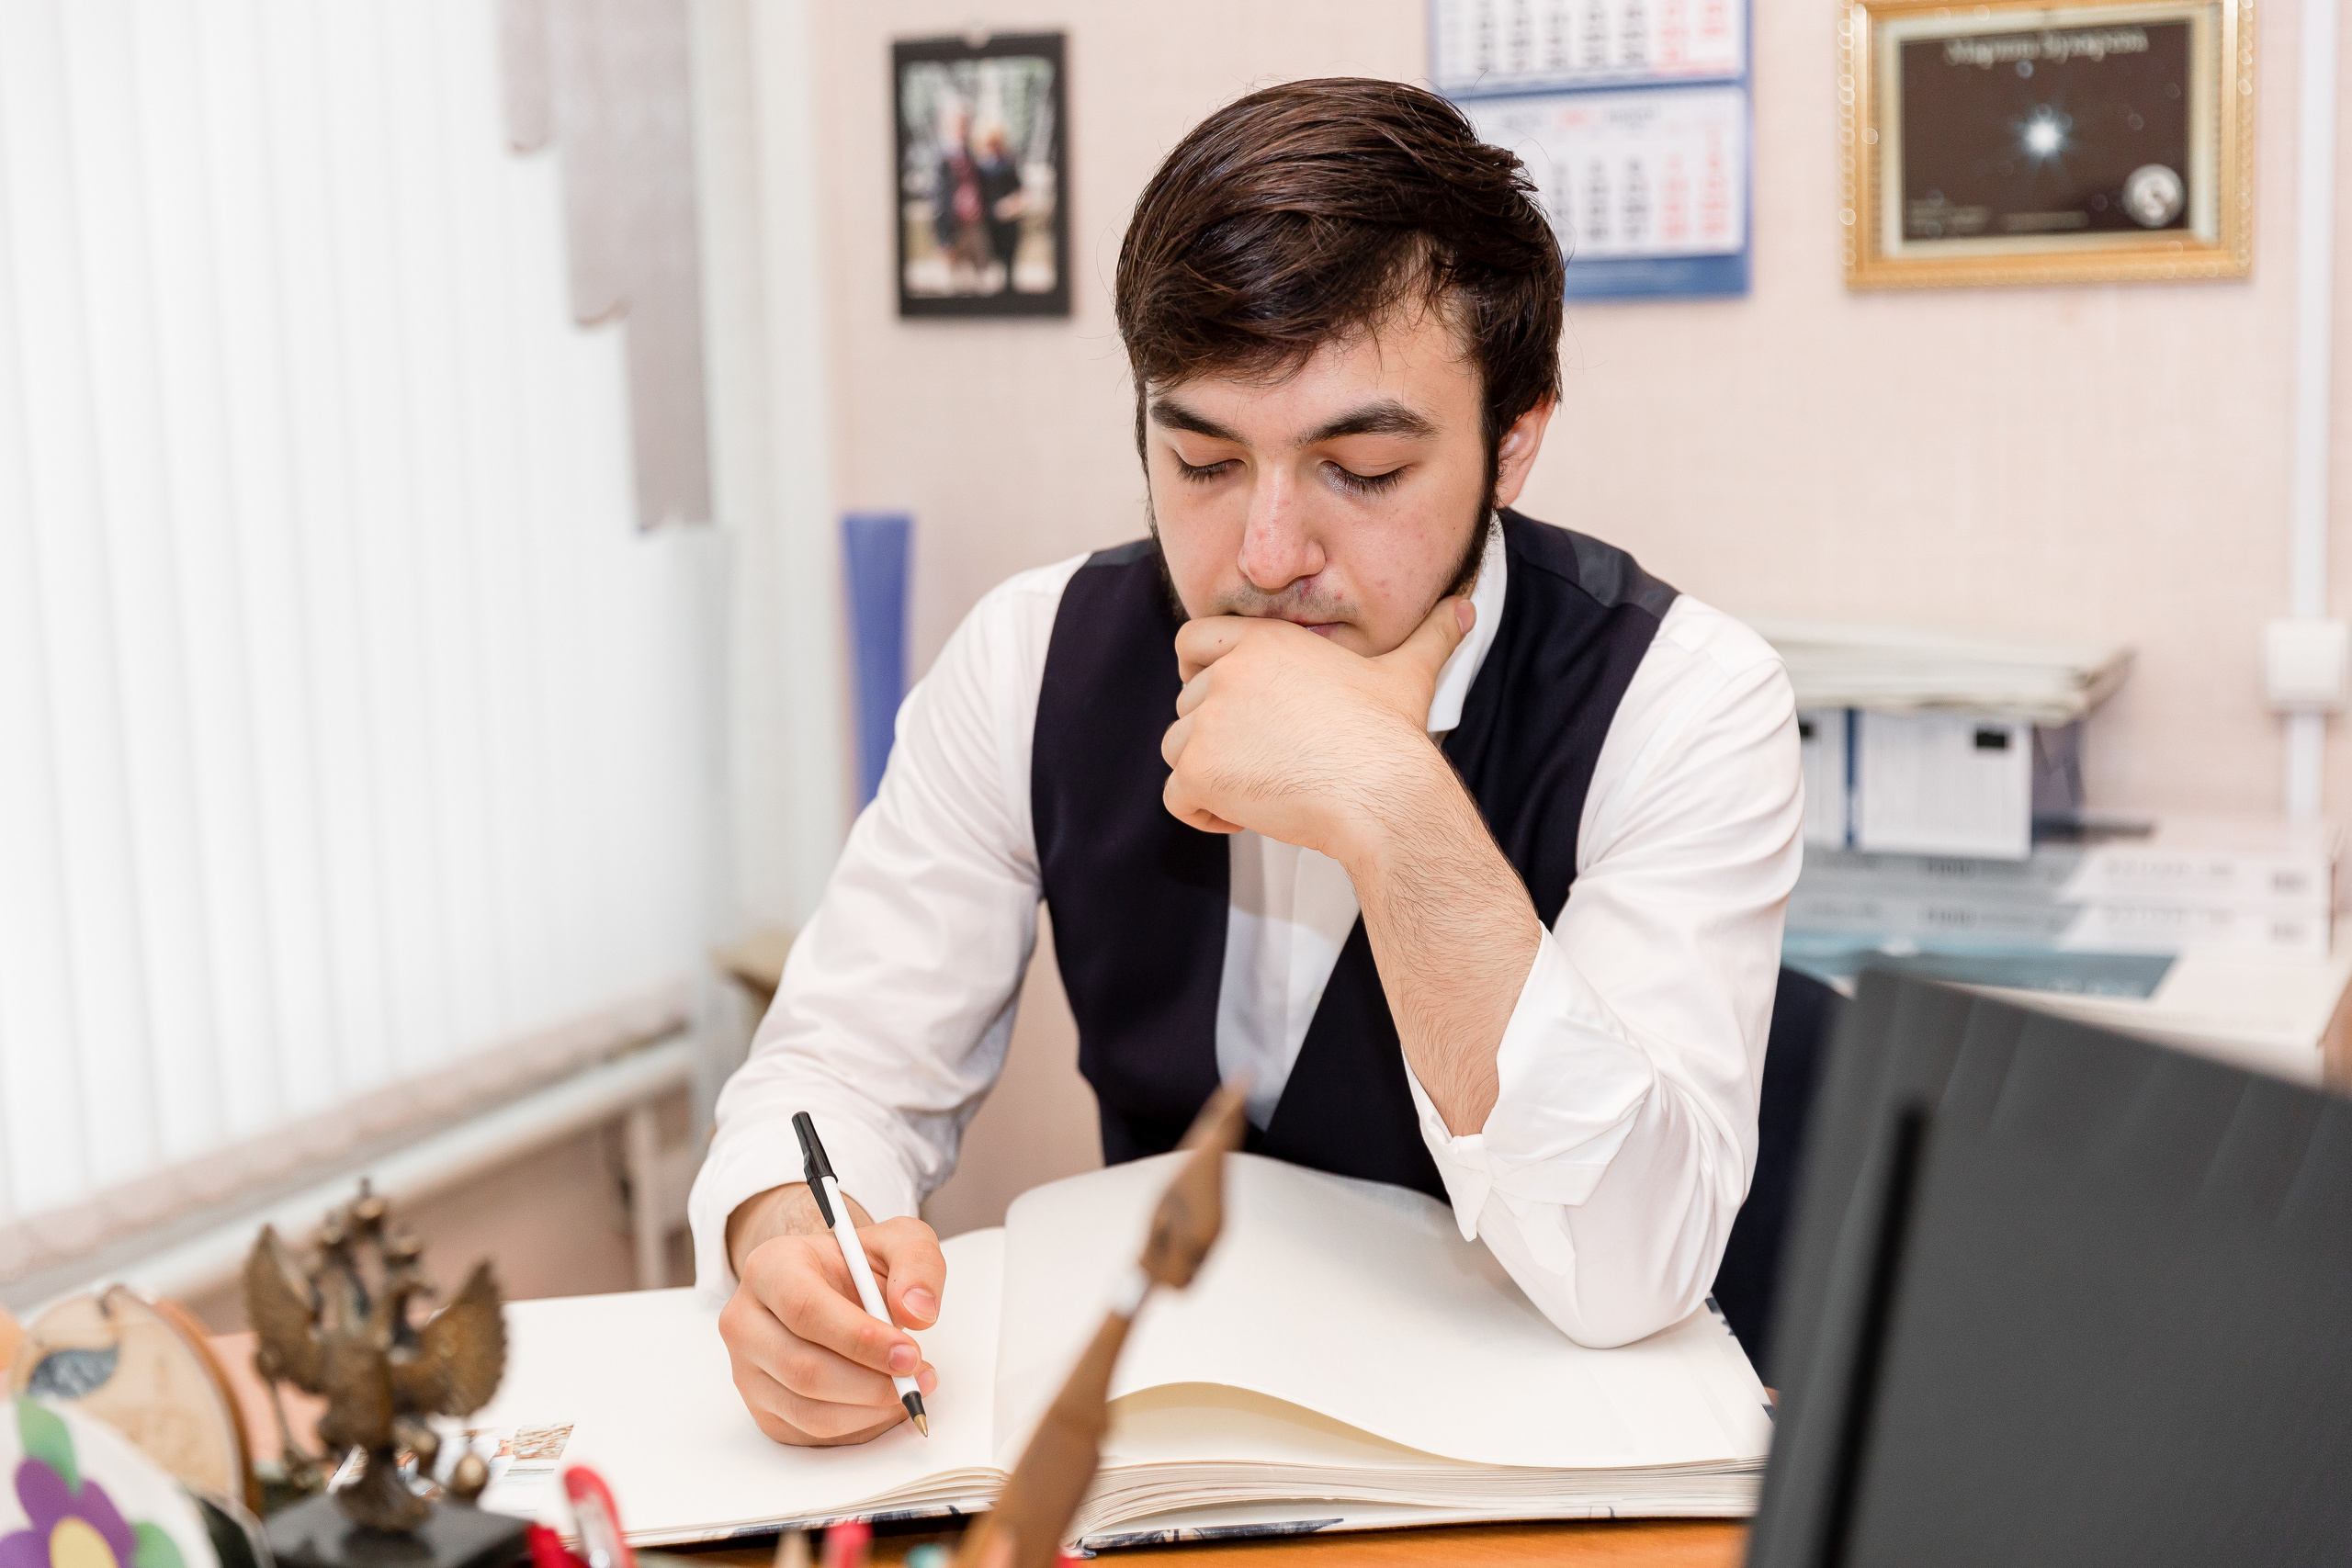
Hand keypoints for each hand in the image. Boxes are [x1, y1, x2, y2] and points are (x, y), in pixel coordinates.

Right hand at [719, 1184, 944, 1445]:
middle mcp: (745, 1321)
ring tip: (910, 1387)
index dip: (860, 1338)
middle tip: (918, 1377)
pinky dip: (860, 1426)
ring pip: (808, 1410)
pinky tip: (884, 1402)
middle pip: (804, 1369)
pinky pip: (812, 1433)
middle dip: (872, 1382)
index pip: (805, 1309)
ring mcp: (747, 1370)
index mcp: (770, 1267)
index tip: (909, 1352)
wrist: (833, 1290)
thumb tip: (919, 1311)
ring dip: (870, 1409)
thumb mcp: (899, 1242)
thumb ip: (917, 1264)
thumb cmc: (859, 1267)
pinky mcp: (763, 1410)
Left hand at [1160, 596, 1473, 862]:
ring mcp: (1208, 722)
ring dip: (1209, 776)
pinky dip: (1202, 813)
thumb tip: (1464, 610)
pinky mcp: (1199, 770)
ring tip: (1262, 789)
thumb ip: (1430, 637)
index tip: (1220, 701)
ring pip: (1177, 750)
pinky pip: (1176, 797)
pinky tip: (1247, 817)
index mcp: (1264, 642)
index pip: (1192, 639)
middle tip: (1265, 761)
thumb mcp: (1408, 675)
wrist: (1383, 796)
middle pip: (1187, 705)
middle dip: (1215, 737)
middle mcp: (1228, 673)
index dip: (1195, 670)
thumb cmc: (1391, 740)